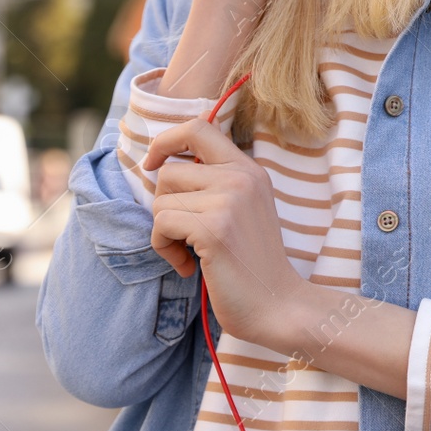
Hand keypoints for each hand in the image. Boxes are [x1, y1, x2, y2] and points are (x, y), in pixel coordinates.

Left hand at [143, 116, 305, 347]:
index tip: (153, 164)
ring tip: (188, 252)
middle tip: (183, 235)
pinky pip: (162, 225)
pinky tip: (189, 266)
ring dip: (163, 233)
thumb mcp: (243, 208)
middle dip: (164, 206)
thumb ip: (216, 183)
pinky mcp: (214, 228)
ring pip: (161, 201)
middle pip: (169, 171)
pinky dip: (164, 249)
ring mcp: (230, 200)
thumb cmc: (252, 262)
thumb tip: (164, 167)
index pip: (198, 127)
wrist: (276, 302)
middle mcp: (241, 177)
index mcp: (249, 169)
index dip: (165, 141)